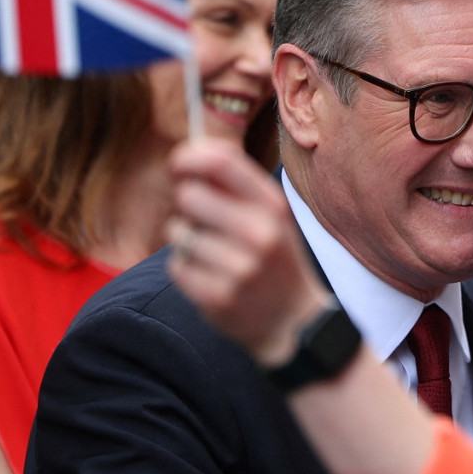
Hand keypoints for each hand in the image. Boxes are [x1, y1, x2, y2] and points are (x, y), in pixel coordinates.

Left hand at [166, 138, 329, 365]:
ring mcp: (240, 267)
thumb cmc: (274, 257)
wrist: (295, 321)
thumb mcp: (269, 215)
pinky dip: (186, 269)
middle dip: (187, 205)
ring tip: (212, 254)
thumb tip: (189, 152)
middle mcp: (260, 233)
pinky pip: (177, 266)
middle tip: (202, 219)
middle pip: (190, 196)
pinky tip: (210, 277)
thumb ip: (234, 184)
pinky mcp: (219, 297)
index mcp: (274, 206)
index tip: (178, 164)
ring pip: (179, 233)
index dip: (190, 157)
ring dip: (186, 241)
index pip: (221, 162)